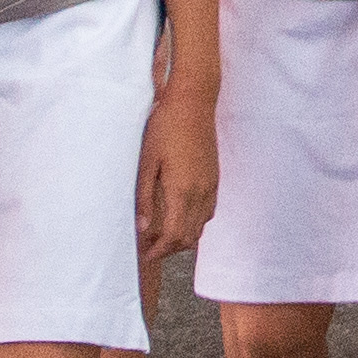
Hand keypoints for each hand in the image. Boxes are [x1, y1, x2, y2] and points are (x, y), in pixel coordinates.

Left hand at [137, 88, 218, 262]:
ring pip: (200, 226)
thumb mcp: (147, 162)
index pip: (173, 236)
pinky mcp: (214, 178)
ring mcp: (210, 186)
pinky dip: (195, 223)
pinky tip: (180, 216)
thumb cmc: (165, 128)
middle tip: (150, 248)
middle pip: (188, 237)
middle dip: (169, 249)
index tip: (145, 255)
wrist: (193, 103)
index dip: (159, 251)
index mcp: (181, 191)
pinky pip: (208, 211)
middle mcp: (200, 193)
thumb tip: (142, 228)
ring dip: (182, 237)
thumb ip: (145, 198)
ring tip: (161, 235)